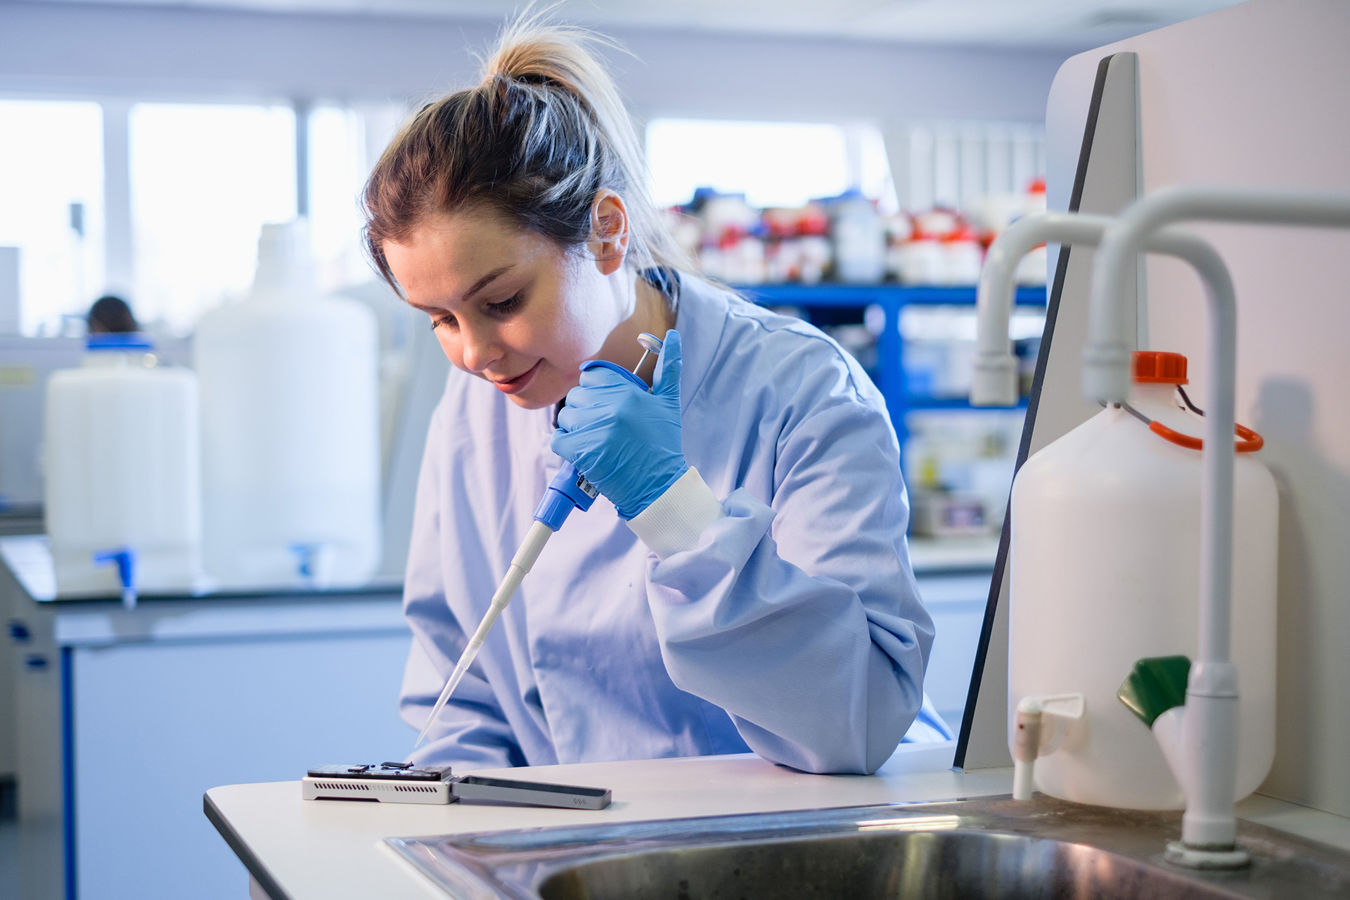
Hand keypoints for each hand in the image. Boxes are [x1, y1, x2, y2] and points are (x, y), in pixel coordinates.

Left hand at [551, 329, 687, 518]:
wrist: (657, 486)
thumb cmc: (662, 445)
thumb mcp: (669, 402)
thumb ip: (670, 367)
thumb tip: (673, 336)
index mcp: (628, 392)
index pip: (592, 374)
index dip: (596, 388)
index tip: (604, 403)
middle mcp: (610, 408)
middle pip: (577, 395)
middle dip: (586, 409)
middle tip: (603, 426)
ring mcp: (594, 430)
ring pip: (566, 416)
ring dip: (576, 428)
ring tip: (595, 439)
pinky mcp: (581, 453)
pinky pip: (558, 439)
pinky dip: (567, 446)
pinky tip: (584, 451)